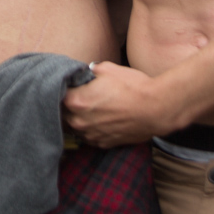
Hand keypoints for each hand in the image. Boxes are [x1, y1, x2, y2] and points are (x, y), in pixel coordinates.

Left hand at [61, 61, 175, 146]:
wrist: (157, 109)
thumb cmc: (134, 87)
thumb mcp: (109, 69)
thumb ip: (91, 71)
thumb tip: (87, 72)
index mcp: (77, 101)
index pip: (56, 94)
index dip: (61, 88)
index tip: (67, 84)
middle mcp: (80, 121)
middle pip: (62, 113)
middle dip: (66, 105)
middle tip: (76, 96)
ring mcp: (91, 135)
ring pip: (74, 127)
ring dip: (77, 119)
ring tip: (89, 109)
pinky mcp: (103, 144)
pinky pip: (88, 136)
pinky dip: (90, 129)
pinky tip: (99, 120)